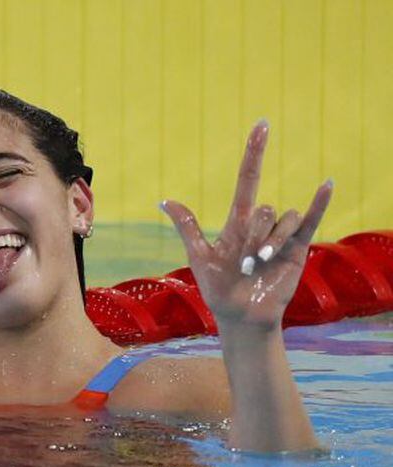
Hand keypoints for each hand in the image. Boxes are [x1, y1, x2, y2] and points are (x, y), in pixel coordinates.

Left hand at [160, 121, 332, 330]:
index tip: (261, 125)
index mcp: (237, 222)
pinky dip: (318, 203)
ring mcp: (280, 235)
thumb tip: (164, 200)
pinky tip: (326, 185)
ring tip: (261, 263)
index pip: (247, 180)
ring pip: (283, 217)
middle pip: (264, 208)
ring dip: (272, 239)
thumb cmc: (218, 289)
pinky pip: (310, 220)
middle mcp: (261, 224)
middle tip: (245, 262)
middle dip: (254, 234)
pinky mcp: (297, 249)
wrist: (241, 316)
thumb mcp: (199, 256)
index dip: (254, 153)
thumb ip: (188, 226)